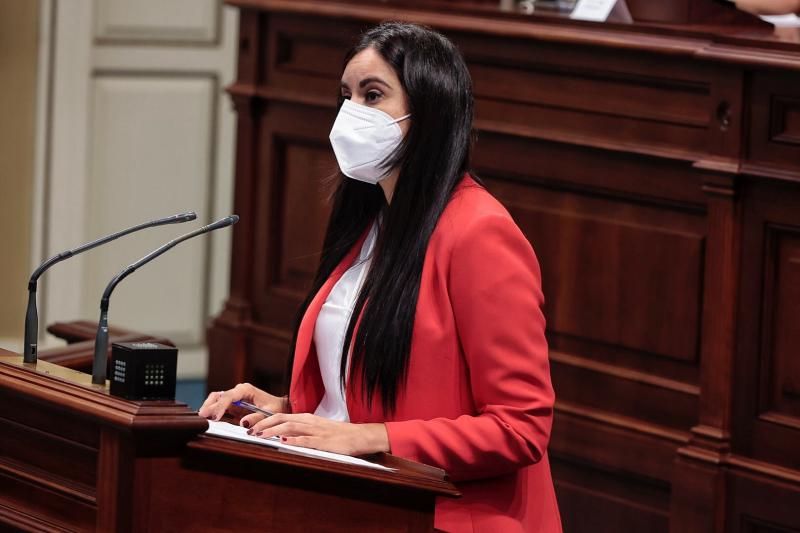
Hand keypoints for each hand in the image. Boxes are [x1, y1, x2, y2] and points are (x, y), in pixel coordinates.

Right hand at [198, 383, 285, 420]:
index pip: (229, 396)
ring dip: (208, 408)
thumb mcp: (270, 414)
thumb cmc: (275, 409)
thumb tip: (243, 423)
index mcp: (246, 390)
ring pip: (216, 400)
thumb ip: (257, 418)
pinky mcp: (232, 405)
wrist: (280, 408)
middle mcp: (238, 392)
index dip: (220, 406)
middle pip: (218, 396)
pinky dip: (212, 412)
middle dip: (209, 406)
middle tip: (202, 417)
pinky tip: (207, 418)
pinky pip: (219, 407)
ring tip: (202, 418)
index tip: (214, 416)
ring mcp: (234, 398)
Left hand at [247, 413, 389, 455]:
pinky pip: (306, 440)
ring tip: (260, 436)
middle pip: (282, 419)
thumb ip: (301, 431)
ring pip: (291, 427)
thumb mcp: (317, 429)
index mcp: (306, 418)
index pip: (281, 415)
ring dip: (273, 431)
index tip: (251, 426)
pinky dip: (294, 440)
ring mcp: (316, 431)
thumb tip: (283, 435)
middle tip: (250, 431)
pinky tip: (284, 442)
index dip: (264, 420)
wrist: (359, 436)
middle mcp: (309, 422)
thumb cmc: (338, 434)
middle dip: (264, 424)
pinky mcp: (324, 441)